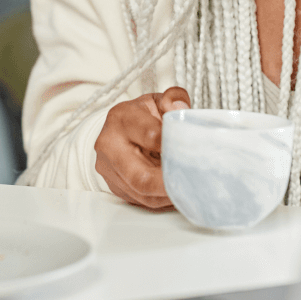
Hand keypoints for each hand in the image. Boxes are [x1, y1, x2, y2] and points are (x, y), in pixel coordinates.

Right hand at [94, 87, 190, 209]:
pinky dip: (162, 199)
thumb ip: (173, 99)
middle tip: (192, 184)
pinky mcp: (114, 187)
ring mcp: (109, 169)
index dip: (173, 144)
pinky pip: (141, 200)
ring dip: (168, 195)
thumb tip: (180, 108)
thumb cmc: (142, 116)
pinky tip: (178, 193)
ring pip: (141, 193)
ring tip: (189, 189)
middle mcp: (109, 145)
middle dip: (168, 183)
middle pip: (139, 175)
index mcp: (122, 118)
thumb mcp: (158, 101)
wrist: (118, 130)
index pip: (150, 135)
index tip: (192, 151)